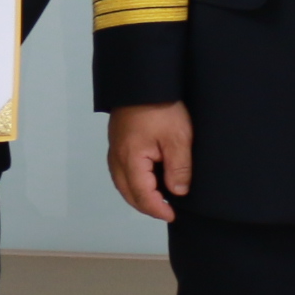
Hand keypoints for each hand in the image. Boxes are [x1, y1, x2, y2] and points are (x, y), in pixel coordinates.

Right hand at [108, 102, 192, 219]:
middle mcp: (117, 158)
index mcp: (130, 159)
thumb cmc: (160, 105)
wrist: (144, 79)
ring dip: (140, 194)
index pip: (142, 196)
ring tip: (161, 198)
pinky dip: (135, 181)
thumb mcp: (178, 137)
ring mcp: (115, 149)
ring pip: (124, 183)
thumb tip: (178, 192)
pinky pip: (123, 171)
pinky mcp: (118, 142)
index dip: (158, 209)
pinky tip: (150, 179)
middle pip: (129, 193)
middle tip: (167, 211)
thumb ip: (179, 168)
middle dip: (147, 206)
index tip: (173, 215)